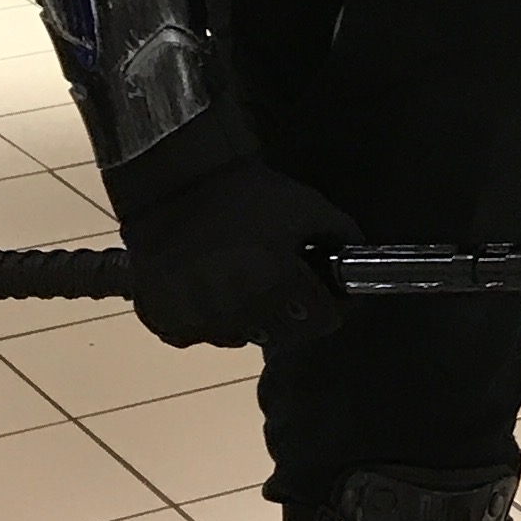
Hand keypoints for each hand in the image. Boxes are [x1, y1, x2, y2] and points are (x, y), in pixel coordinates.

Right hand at [113, 148, 358, 349]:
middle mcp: (241, 311)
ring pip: (240, 338)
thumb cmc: (244, 193)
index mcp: (279, 284)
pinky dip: (205, 320)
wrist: (173, 182)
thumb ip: (340, 234)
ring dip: (249, 319)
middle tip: (283, 284)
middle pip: (284, 335)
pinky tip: (205, 289)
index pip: (324, 321)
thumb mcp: (305, 205)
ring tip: (242, 283)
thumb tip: (355, 260)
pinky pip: (196, 335)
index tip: (325, 290)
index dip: (332, 305)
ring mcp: (201, 320)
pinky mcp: (166, 321)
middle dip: (293, 313)